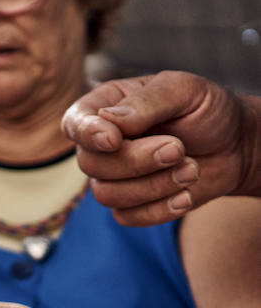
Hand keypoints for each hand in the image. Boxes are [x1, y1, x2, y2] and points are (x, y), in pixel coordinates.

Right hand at [62, 70, 253, 225]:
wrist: (233, 145)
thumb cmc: (205, 110)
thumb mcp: (184, 90)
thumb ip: (148, 101)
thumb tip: (111, 120)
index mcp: (104, 107)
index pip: (75, 123)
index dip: (87, 134)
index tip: (114, 140)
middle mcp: (101, 144)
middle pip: (90, 164)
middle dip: (137, 161)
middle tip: (179, 148)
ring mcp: (112, 176)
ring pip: (106, 194)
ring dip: (154, 186)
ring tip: (191, 168)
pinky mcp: (129, 204)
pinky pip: (127, 217)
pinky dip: (159, 209)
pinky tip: (186, 195)